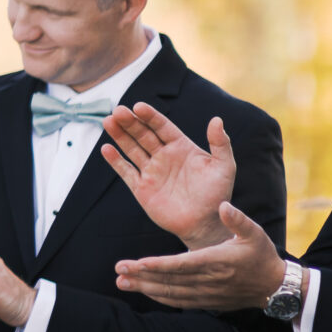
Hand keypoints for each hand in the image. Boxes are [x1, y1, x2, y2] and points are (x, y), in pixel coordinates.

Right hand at [100, 103, 235, 247]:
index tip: (138, 106)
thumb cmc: (217, 195)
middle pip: (143, 135)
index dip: (150, 116)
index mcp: (181, 147)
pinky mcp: (141, 188)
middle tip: (119, 111)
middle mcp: (164, 156)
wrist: (205, 224)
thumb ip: (220, 143)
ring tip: (108, 121)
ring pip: (131, 149)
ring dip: (120, 135)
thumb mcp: (224, 166)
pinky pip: (125, 172)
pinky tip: (106, 149)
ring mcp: (151, 171)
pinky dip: (115, 161)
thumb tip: (217, 119)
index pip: (162, 127)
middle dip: (131, 123)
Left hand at [115, 202, 285, 311]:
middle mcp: (209, 280)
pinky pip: (179, 302)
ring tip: (121, 282)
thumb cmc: (262, 256)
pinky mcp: (207, 302)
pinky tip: (143, 291)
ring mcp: (207, 294)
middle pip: (170, 280)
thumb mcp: (255, 233)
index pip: (183, 265)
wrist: (277, 287)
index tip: (137, 263)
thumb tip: (223, 205)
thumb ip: (238, 220)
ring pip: (171, 293)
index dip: (159, 265)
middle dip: (142, 276)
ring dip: (145, 288)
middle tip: (118, 270)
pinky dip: (160, 297)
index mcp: (218, 261)